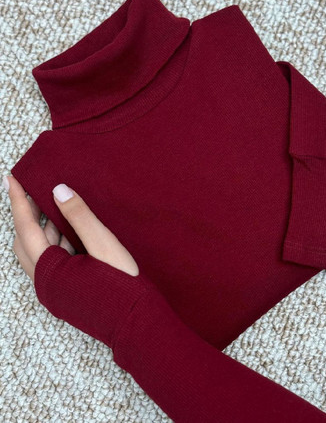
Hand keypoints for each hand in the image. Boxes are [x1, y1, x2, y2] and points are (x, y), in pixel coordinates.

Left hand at [4, 175, 138, 282]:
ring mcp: (54, 291)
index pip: (25, 229)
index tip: (11, 179)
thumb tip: (58, 190)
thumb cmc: (122, 285)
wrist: (137, 323)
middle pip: (25, 242)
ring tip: (57, 207)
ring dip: (43, 230)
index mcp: (49, 271)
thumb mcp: (103, 244)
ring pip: (38, 253)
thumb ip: (79, 216)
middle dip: (28, 215)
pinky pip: (50, 263)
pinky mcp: (65, 293)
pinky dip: (55, 243)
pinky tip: (72, 232)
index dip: (18, 202)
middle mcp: (45, 283)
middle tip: (35, 191)